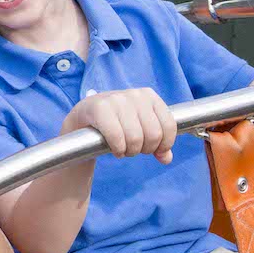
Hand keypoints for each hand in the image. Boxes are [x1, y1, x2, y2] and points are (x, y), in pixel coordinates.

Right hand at [61, 88, 176, 163]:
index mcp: (149, 96)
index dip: (164, 144)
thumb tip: (166, 158)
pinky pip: (117, 138)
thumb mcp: (140, 129)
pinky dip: (118, 149)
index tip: (154, 150)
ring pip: (135, 139)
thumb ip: (158, 144)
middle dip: (144, 149)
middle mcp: (135, 94)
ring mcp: (117, 99)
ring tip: (123, 149)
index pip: (169, 125)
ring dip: (130, 151)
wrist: (84, 116)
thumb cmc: (116, 123)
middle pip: (153, 135)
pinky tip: (115, 149)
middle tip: (133, 149)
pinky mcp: (100, 108)